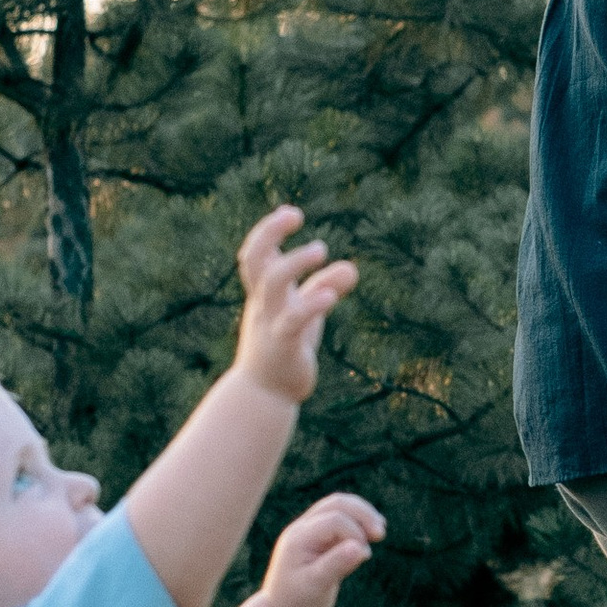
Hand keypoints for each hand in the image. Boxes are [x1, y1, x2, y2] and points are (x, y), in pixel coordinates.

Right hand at [232, 206, 359, 401]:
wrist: (264, 394)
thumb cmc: (284, 346)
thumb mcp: (306, 311)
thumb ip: (325, 286)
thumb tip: (352, 268)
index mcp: (263, 292)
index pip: (256, 254)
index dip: (268, 230)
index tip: (291, 212)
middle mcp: (262, 303)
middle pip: (254, 260)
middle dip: (268, 232)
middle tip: (295, 214)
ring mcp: (269, 322)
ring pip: (271, 283)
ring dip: (294, 261)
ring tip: (321, 249)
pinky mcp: (283, 344)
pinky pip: (293, 319)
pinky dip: (311, 303)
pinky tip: (330, 295)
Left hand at [261, 493, 385, 606]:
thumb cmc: (298, 603)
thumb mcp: (316, 586)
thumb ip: (336, 565)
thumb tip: (362, 548)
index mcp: (299, 538)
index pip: (333, 521)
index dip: (354, 533)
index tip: (365, 556)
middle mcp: (303, 529)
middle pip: (336, 504)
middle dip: (362, 514)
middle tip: (381, 533)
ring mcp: (311, 532)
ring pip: (339, 508)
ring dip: (361, 515)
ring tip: (379, 532)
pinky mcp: (320, 540)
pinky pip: (341, 520)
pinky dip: (358, 524)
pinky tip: (370, 537)